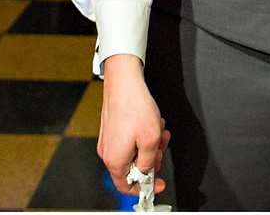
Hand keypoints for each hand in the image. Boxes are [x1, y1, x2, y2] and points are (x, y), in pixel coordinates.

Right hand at [98, 55, 168, 197]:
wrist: (123, 81)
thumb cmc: (134, 107)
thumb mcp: (150, 140)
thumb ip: (149, 163)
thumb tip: (146, 173)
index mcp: (115, 160)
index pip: (127, 187)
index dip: (145, 188)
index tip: (158, 183)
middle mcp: (108, 152)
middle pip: (133, 169)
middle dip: (151, 159)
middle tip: (161, 147)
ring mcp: (108, 141)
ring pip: (134, 153)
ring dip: (150, 144)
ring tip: (158, 129)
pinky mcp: (112, 131)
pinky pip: (130, 141)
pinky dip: (143, 135)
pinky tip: (151, 123)